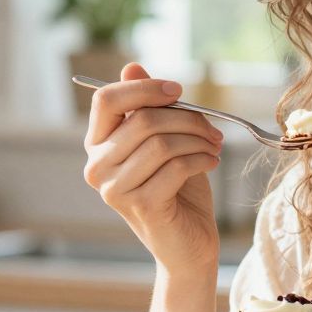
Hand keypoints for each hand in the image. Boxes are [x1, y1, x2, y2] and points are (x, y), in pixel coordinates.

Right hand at [82, 64, 224, 274]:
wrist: (188, 244)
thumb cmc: (177, 190)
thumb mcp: (163, 141)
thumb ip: (147, 107)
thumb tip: (132, 67)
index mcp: (97, 145)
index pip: (106, 100)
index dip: (144, 88)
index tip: (178, 91)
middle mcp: (97, 167)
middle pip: (142, 119)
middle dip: (187, 118)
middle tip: (213, 129)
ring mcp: (115, 190)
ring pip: (162, 142)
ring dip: (198, 140)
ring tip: (214, 147)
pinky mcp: (141, 206)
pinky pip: (176, 166)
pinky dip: (201, 159)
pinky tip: (211, 163)